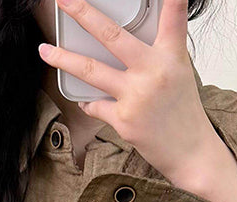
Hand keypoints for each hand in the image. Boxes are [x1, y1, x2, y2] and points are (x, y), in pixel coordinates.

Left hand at [38, 0, 236, 201]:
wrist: (191, 152)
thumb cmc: (183, 112)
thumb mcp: (179, 72)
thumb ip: (158, 51)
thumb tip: (126, 41)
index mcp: (171, 56)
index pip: (173, 15)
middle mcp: (152, 72)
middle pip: (111, 36)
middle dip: (83, 14)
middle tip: (64, 0)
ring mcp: (136, 96)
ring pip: (90, 70)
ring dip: (62, 59)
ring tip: (45, 51)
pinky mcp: (124, 120)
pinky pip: (95, 105)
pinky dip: (88, 101)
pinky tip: (85, 100)